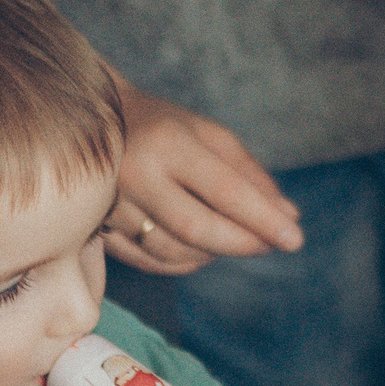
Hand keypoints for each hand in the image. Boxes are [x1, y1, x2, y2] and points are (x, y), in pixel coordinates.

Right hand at [107, 82, 302, 271]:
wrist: (89, 121)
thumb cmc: (161, 126)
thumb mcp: (209, 134)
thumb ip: (249, 175)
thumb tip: (289, 217)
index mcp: (166, 143)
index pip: (224, 190)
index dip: (262, 219)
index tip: (295, 239)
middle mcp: (134, 175)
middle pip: (197, 229)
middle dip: (242, 243)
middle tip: (272, 244)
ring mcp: (109, 206)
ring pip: (173, 253)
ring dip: (213, 254)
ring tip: (231, 237)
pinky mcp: (95, 229)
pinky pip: (149, 263)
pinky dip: (183, 264)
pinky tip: (199, 249)